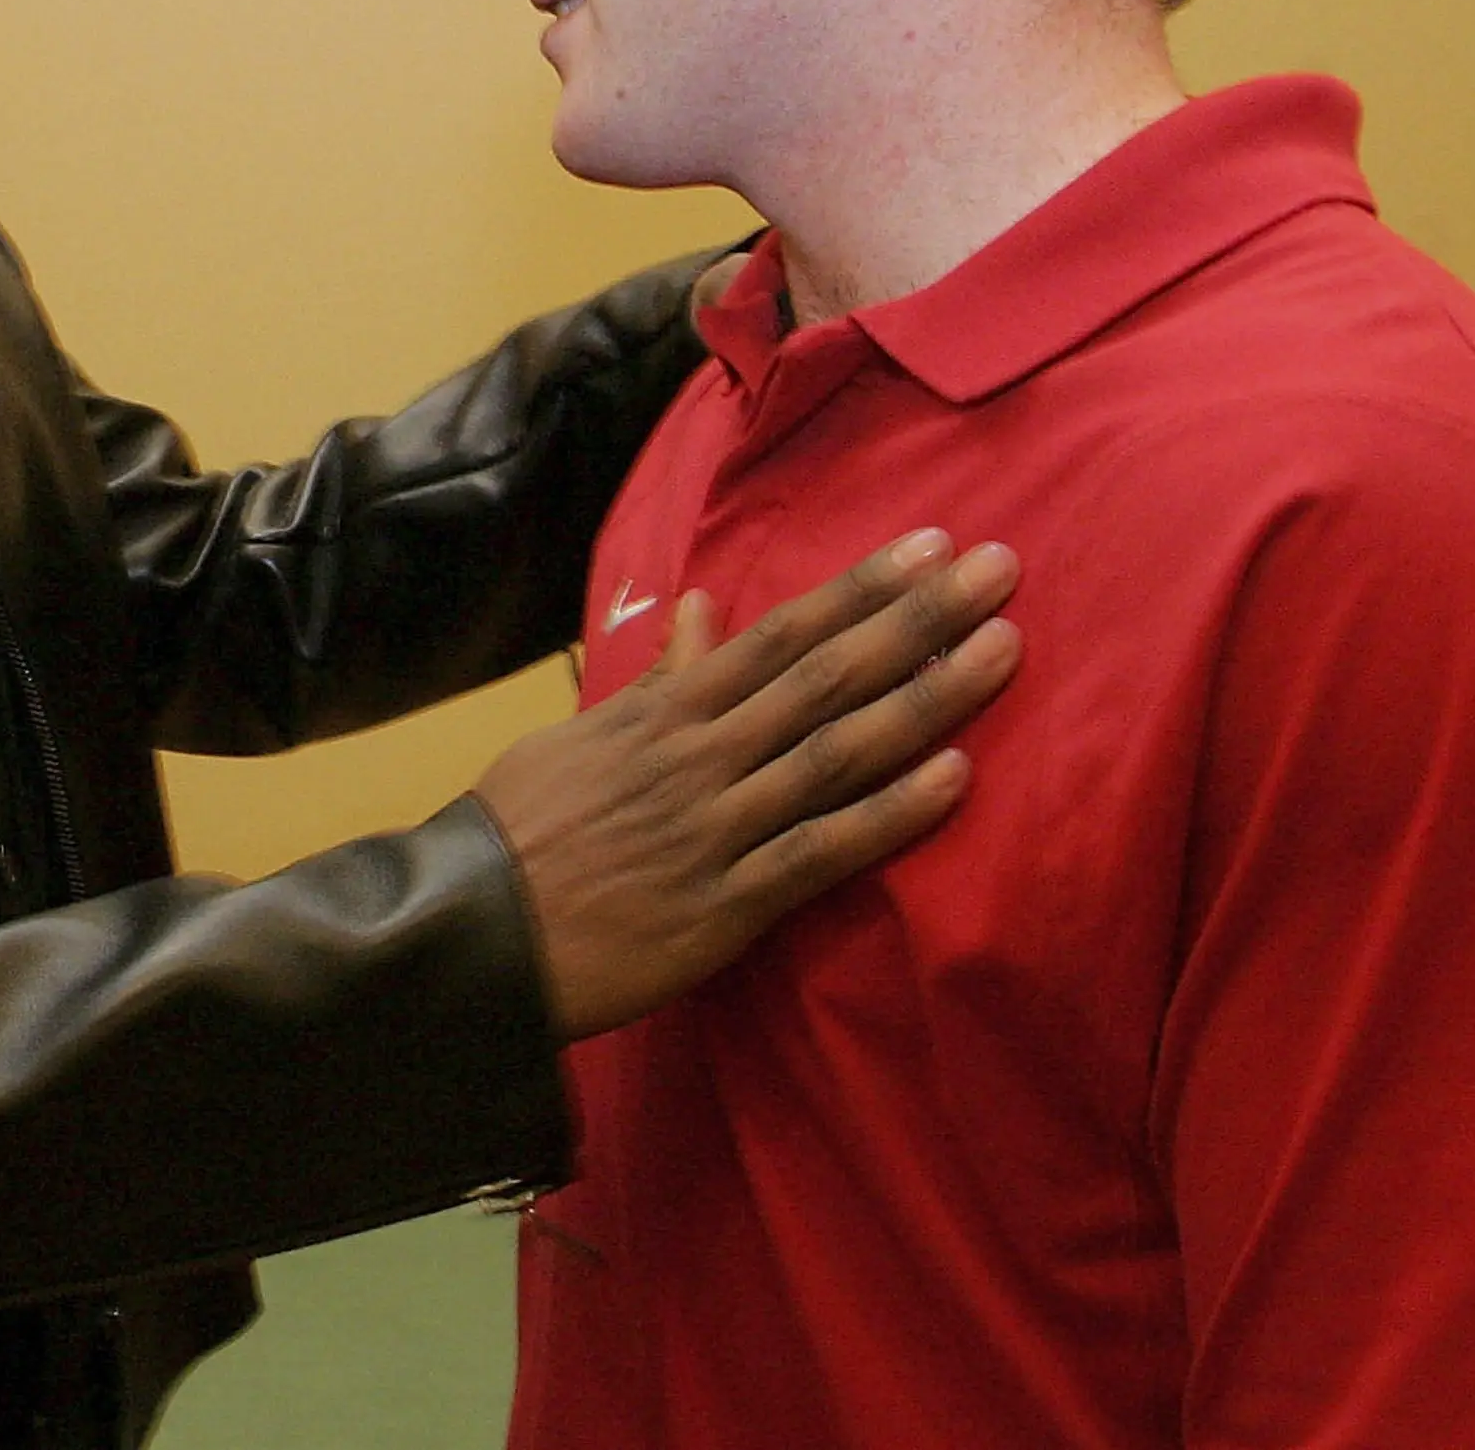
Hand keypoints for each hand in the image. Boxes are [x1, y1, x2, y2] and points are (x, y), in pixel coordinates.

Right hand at [470, 530, 1019, 1039]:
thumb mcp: (586, 731)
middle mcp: (702, 754)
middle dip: (917, 619)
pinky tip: (954, 778)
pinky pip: (820, 850)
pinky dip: (888, 814)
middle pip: (826, 674)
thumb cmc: (525, 828)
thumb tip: (706, 606)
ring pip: (837, 750)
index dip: (861, 588)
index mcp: (668, 710)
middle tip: (999, 567)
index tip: (931, 543)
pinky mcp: (726, 904)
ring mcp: (717, 826)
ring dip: (926, 698)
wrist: (470, 931)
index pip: (781, 633)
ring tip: (1004, 650)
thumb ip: (663, 676)